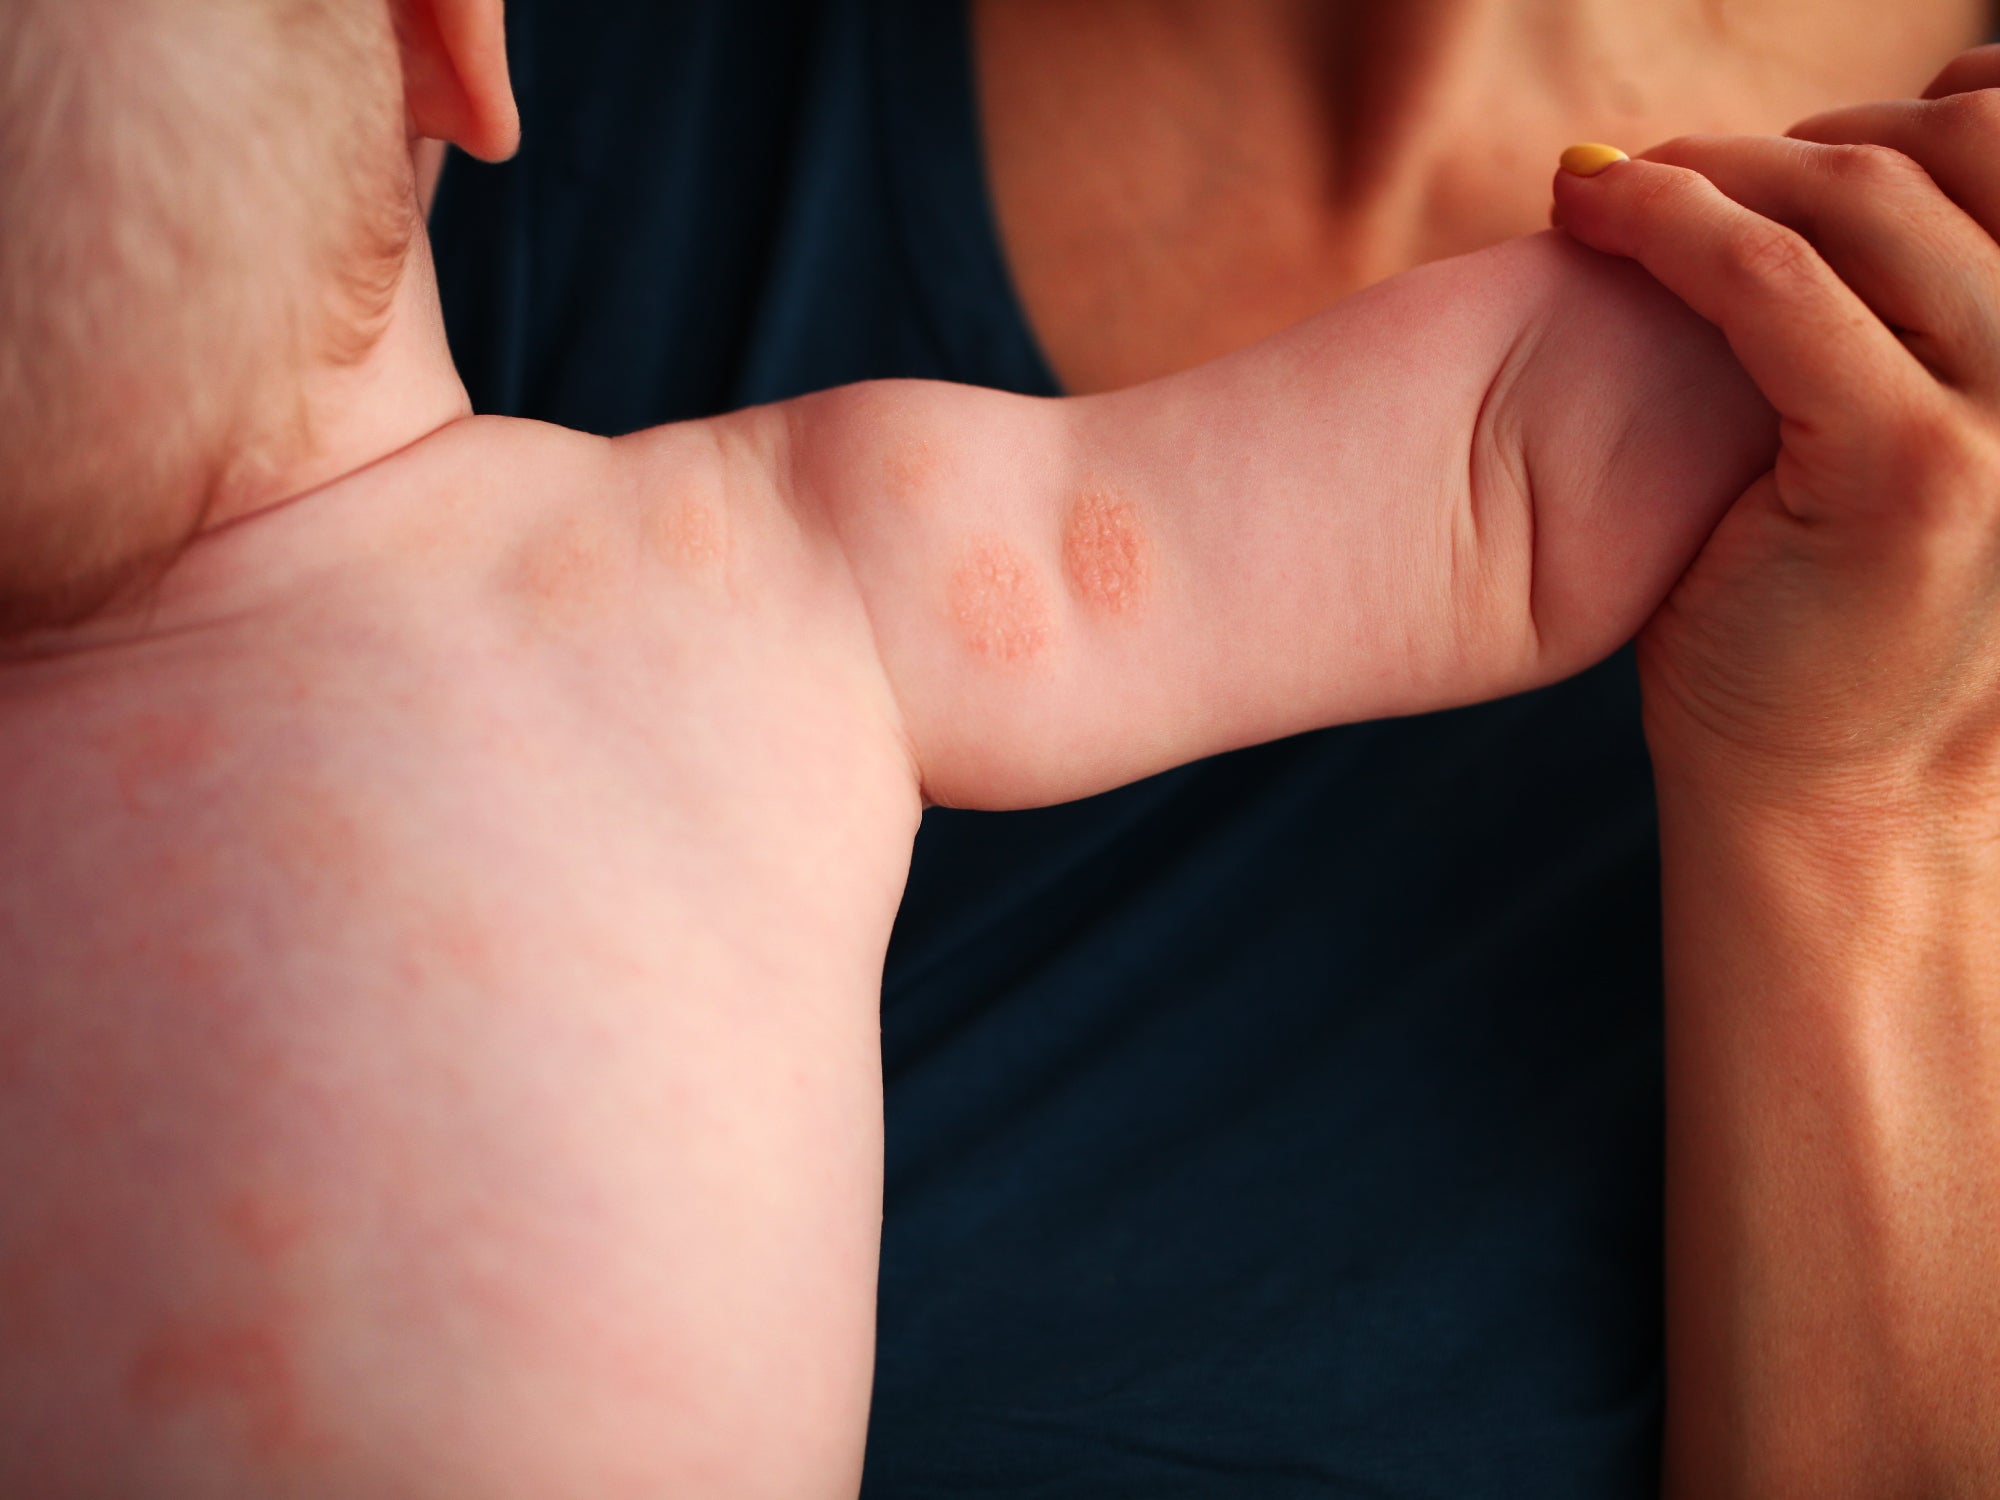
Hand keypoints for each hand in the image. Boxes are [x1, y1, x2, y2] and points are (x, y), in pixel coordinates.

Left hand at [1550, 47, 1999, 828]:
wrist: (1842, 802)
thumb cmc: (1839, 632)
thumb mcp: (1900, 452)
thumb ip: (1893, 325)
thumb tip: (1815, 178)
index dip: (1899, 116)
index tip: (1774, 156)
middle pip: (1957, 145)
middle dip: (1793, 139)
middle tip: (1666, 173)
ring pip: (1858, 198)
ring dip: (1713, 169)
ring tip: (1609, 194)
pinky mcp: (1911, 471)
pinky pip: (1774, 286)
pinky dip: (1669, 229)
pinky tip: (1590, 218)